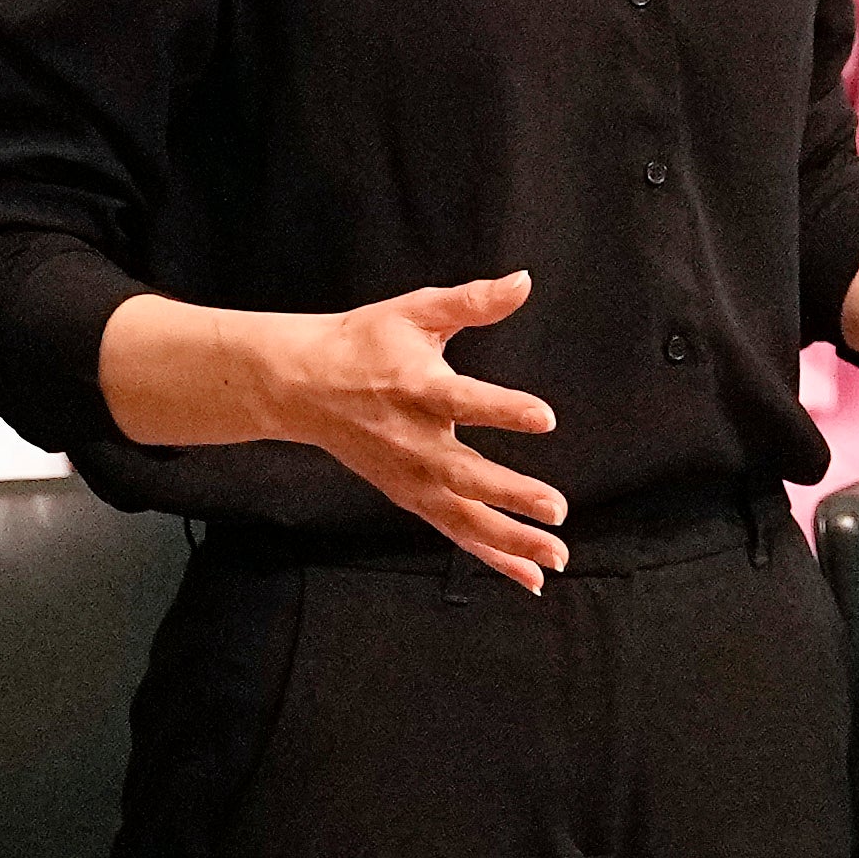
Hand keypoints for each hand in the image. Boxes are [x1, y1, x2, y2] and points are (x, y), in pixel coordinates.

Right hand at [243, 273, 568, 591]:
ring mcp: (410, 477)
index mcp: (417, 389)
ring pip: (463, 518)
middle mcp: (414, 441)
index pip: (465, 401)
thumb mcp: (415, 311)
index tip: (546, 417)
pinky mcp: (408, 496)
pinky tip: (530, 576)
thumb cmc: (364, 342)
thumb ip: (473, 301)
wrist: (301, 384)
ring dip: (511, 541)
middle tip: (557, 509)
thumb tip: (525, 280)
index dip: (505, 409)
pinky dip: (491, 557)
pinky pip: (455, 532)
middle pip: (466, 475)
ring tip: (556, 558)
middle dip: (512, 494)